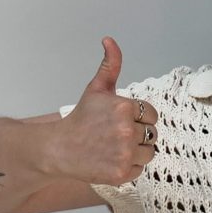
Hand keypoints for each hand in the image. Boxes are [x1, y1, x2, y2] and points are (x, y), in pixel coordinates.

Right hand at [54, 37, 159, 185]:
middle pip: (152, 134)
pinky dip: (130, 167)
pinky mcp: (121, 173)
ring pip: (149, 152)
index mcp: (124, 107)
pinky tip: (112, 160)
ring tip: (115, 147)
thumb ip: (110, 64)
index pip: (151, 114)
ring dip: (136, 151)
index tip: (121, 120)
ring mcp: (124, 154)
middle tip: (116, 135)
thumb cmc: (80, 118)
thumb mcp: (96, 88)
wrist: (59, 149)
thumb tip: (109, 39)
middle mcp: (126, 131)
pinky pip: (140, 169)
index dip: (138, 117)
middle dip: (138, 134)